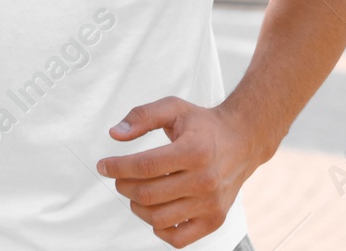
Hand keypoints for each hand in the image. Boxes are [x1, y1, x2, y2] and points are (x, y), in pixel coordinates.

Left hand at [96, 97, 264, 247]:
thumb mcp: (174, 108)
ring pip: (158, 218)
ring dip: (137, 207)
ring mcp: (211, 204)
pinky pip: (177, 238)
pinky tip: (155, 210)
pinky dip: (159, 229)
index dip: (117, 167)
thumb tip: (115, 134)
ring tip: (136, 192)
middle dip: (124, 185)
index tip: (103, 165)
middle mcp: (205, 180)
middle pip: (148, 194)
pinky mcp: (214, 220)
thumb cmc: (203, 125)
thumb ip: (142, 116)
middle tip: (119, 177)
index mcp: (194, 151)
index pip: (144, 166)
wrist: (242, 142)